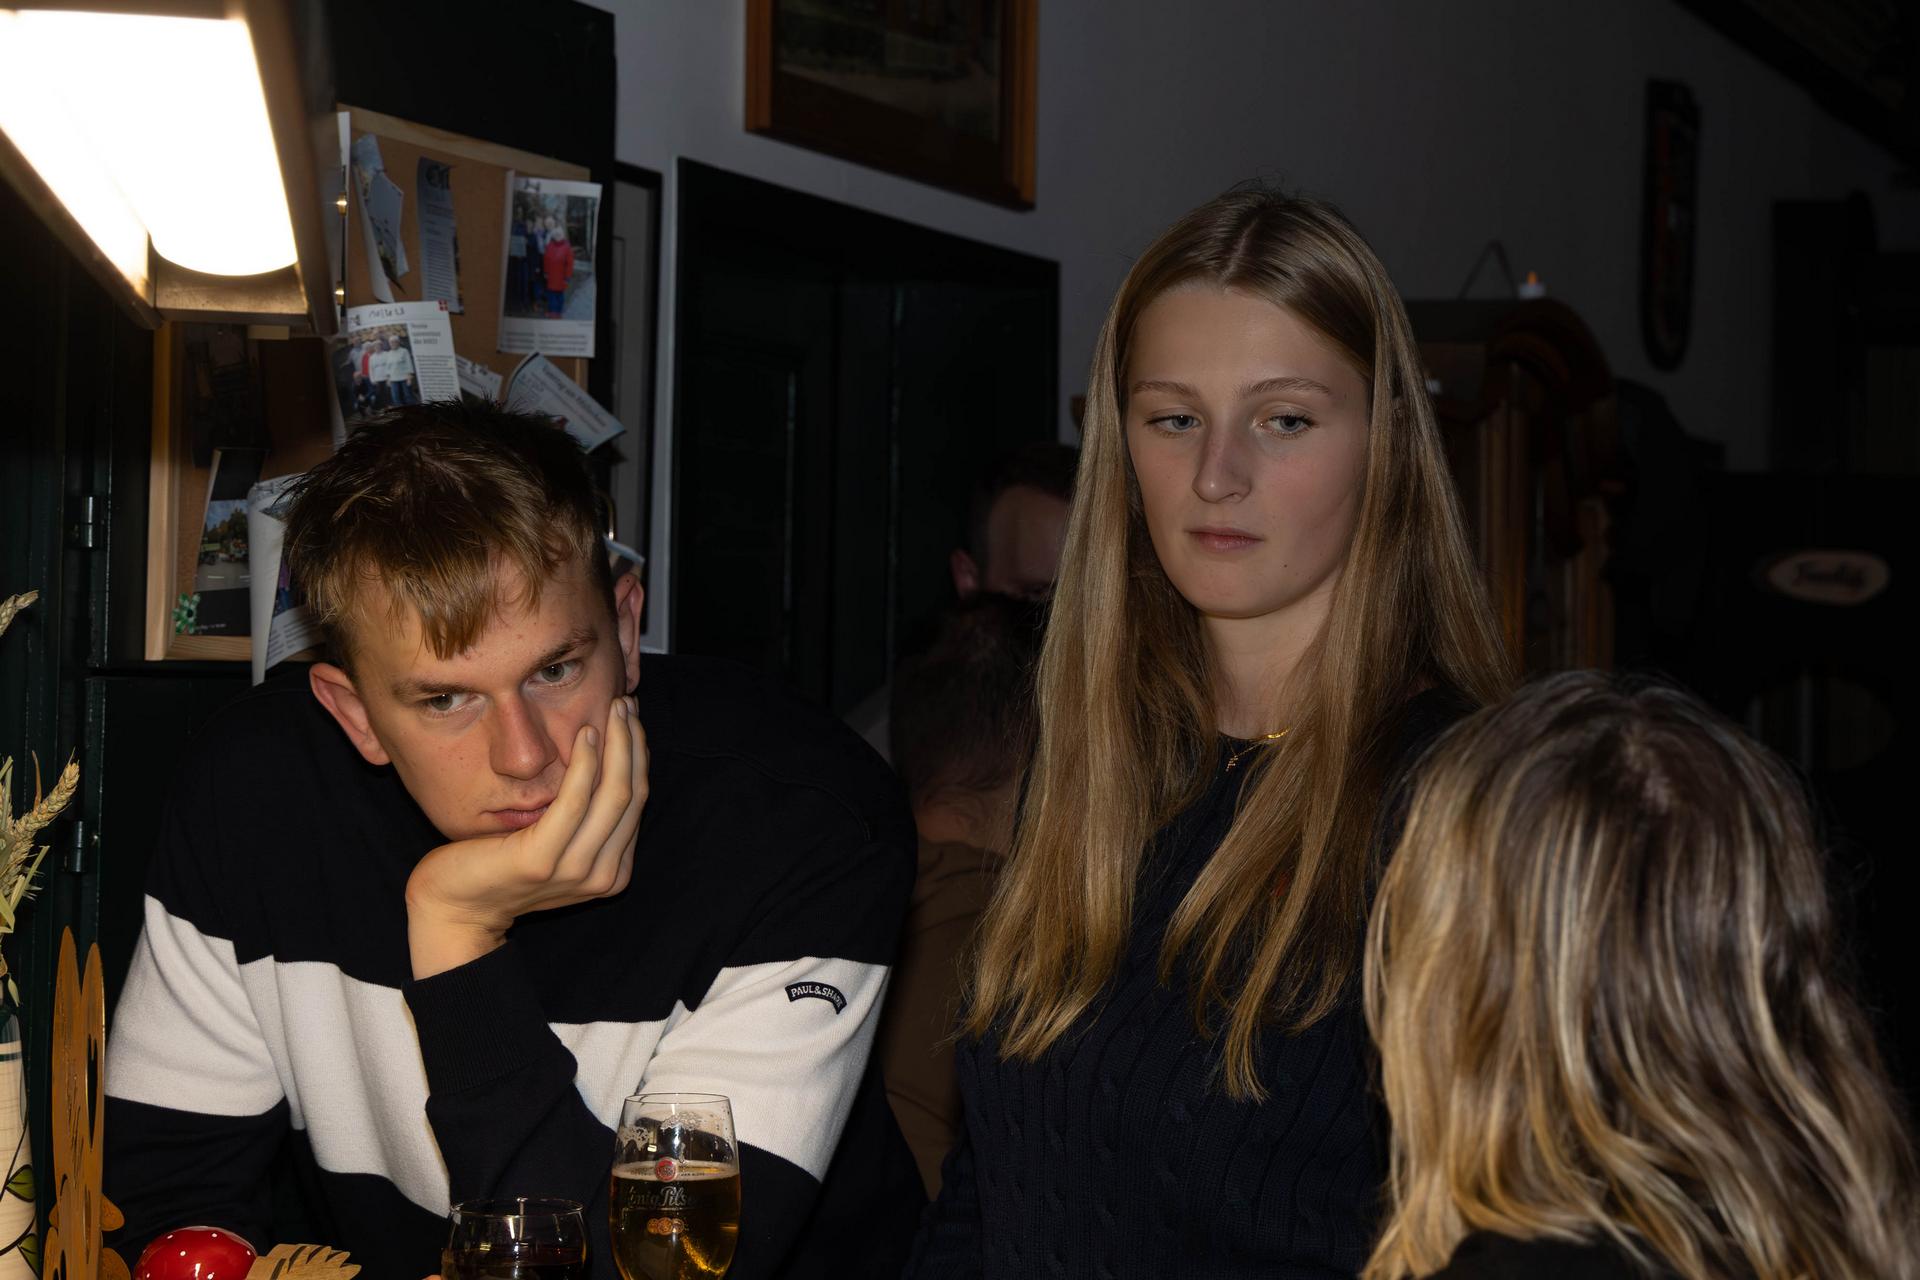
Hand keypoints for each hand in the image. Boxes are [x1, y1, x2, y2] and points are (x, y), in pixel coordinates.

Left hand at [406, 695, 646, 978]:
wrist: (455, 906)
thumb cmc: (501, 865)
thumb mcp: (557, 841)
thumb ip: (586, 817)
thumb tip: (609, 760)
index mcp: (613, 872)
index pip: (637, 802)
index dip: (638, 755)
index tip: (630, 719)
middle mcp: (603, 876)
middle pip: (632, 796)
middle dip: (633, 744)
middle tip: (626, 704)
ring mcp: (574, 871)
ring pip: (614, 796)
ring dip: (617, 745)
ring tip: (614, 709)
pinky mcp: (542, 860)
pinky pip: (575, 803)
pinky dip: (586, 765)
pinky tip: (585, 734)